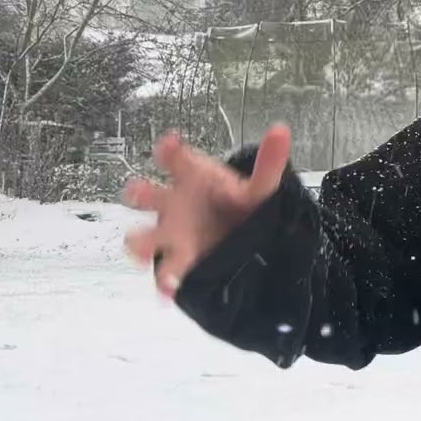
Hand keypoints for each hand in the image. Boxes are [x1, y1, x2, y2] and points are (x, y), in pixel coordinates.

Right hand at [123, 124, 292, 297]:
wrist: (240, 237)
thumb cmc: (237, 204)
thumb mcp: (259, 187)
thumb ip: (269, 162)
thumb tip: (281, 130)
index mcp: (192, 177)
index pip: (175, 158)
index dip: (169, 150)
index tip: (170, 144)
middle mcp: (174, 203)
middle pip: (146, 195)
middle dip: (140, 194)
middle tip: (139, 191)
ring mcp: (171, 233)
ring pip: (145, 236)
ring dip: (141, 243)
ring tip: (144, 250)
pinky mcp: (178, 260)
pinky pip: (166, 273)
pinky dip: (165, 282)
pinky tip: (168, 290)